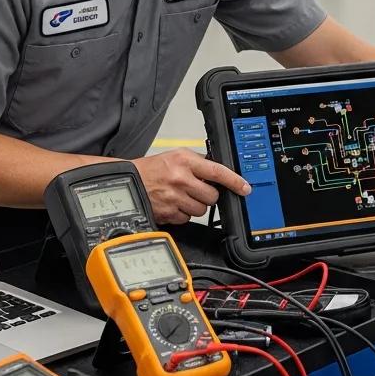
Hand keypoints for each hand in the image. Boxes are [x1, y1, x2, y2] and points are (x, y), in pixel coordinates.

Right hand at [132, 148, 250, 224]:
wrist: (129, 181)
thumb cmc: (152, 169)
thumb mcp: (176, 157)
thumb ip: (198, 164)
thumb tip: (221, 175)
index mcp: (184, 162)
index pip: (217, 171)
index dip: (235, 181)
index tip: (245, 188)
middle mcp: (180, 179)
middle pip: (212, 196)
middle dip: (208, 195)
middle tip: (197, 189)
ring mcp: (174, 198)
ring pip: (202, 209)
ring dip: (196, 205)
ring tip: (182, 196)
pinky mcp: (168, 213)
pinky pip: (187, 219)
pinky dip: (183, 213)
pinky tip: (174, 204)